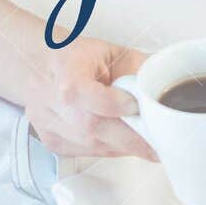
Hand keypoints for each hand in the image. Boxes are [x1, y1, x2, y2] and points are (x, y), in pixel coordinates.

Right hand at [24, 38, 156, 158]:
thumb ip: (139, 66)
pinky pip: (90, 153)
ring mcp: (53, 129)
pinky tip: (120, 138)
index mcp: (69, 78)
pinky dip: (110, 148)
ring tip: (148, 140)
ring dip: (125, 146)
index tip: (141, 109)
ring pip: (97, 147)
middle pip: (99, 131)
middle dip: (135, 139)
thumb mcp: (109, 51)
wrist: (34, 67)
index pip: (95, 99)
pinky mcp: (55, 144)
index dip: (120, 106)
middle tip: (164, 142)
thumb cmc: (72, 58)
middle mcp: (58, 107)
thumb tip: (171, 76)